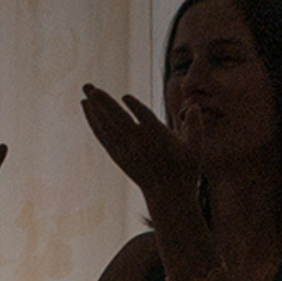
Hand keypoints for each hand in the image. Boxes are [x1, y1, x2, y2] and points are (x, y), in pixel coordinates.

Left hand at [79, 84, 197, 207]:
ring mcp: (125, 150)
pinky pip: (102, 135)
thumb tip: (194, 105)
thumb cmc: (184, 168)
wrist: (167, 193)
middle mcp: (138, 144)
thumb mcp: (195, 147)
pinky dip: (93, 121)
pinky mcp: (117, 155)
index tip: (126, 97)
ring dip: (94, 108)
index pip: (146, 119)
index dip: (135, 108)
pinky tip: (87, 108)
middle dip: (103, 102)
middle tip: (90, 86)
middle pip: (118, 119)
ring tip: (86, 91)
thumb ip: (195, 124)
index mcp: (159, 139)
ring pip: (106, 125)